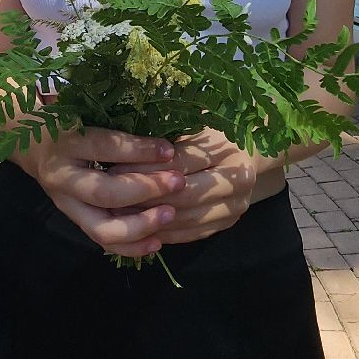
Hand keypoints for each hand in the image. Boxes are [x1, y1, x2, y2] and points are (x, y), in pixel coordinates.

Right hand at [14, 126, 185, 258]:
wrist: (34, 148)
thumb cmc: (70, 126)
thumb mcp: (87, 117)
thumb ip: (118, 128)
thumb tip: (164, 140)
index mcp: (66, 142)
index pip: (104, 147)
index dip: (139, 150)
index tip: (169, 150)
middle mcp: (62, 177)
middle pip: (103, 192)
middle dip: (145, 189)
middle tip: (177, 182)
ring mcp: (66, 204)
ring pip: (101, 227)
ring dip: (140, 225)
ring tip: (170, 214)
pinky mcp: (75, 221)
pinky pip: (103, 242)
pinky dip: (131, 246)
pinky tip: (156, 242)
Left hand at [111, 128, 262, 245]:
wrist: (248, 153)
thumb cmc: (211, 131)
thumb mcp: (193, 124)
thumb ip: (167, 136)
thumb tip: (123, 148)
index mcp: (228, 150)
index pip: (179, 163)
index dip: (144, 167)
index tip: (112, 169)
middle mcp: (238, 181)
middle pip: (183, 195)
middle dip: (144, 197)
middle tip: (110, 197)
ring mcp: (234, 207)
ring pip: (185, 219)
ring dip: (149, 219)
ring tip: (117, 213)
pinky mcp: (226, 224)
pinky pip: (189, 234)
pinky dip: (162, 232)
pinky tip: (137, 226)